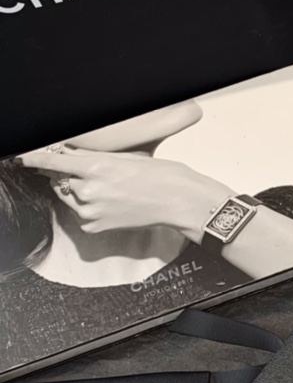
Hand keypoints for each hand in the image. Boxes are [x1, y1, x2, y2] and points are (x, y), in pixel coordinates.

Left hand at [18, 148, 234, 241]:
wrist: (181, 202)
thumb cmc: (161, 176)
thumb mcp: (124, 158)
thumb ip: (92, 158)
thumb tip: (70, 156)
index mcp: (95, 168)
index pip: (51, 162)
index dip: (33, 159)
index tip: (21, 158)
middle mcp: (88, 191)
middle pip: (60, 179)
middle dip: (69, 175)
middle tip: (94, 174)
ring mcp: (90, 211)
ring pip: (69, 197)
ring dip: (79, 191)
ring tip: (109, 190)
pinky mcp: (96, 226)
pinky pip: (80, 213)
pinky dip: (89, 207)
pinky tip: (111, 204)